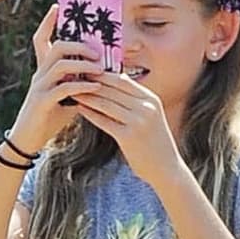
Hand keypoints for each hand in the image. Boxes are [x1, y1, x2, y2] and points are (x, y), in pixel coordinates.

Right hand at [6, 6, 108, 154]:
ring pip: (60, 65)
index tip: (57, 6)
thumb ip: (80, 83)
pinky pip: (62, 88)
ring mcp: (39, 87)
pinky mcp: (42, 102)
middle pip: (55, 47)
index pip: (41, 39)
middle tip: (97, 51)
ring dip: (83, 64)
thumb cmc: (50, 117)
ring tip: (99, 69)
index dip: (47, 22)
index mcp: (44, 70)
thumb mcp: (68, 96)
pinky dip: (81, 86)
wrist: (29, 139)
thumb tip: (103, 74)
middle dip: (78, 45)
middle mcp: (39, 75)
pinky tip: (94, 88)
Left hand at [71, 70, 183, 189]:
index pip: (123, 80)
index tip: (87, 70)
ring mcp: (138, 122)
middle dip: (91, 83)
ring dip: (87, 97)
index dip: (103, 74)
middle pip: (112, 90)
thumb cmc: (155, 141)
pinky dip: (90, 113)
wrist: (167, 168)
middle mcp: (146, 107)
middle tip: (73, 78)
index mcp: (151, 99)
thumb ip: (136, 99)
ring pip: (106, 103)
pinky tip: (79, 109)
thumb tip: (118, 80)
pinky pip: (104, 121)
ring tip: (72, 91)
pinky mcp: (128, 137)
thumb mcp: (151, 115)